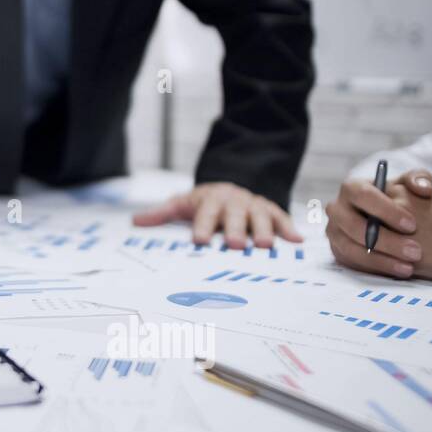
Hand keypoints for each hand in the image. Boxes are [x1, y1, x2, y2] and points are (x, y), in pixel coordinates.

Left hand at [132, 182, 302, 248]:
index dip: (202, 226)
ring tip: (264, 246)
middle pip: (234, 215)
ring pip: (259, 216)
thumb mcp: (182, 204)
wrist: (231, 185)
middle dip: (234, 229)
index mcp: (210, 200)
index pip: (204, 214)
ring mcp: (253, 205)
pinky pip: (281, 218)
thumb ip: (161, 214)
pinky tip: (296, 241)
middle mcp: (233, 201)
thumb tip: (134, 221)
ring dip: (263, 230)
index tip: (199, 240)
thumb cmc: (204, 203)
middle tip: (234, 245)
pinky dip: (288, 229)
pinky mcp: (271, 210)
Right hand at [325, 169, 431, 281]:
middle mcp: (337, 209)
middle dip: (386, 241)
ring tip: (409, 267)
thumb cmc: (400, 200)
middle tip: (415, 251)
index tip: (412, 225)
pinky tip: (398, 271)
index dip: (386, 211)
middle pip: (354, 226)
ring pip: (351, 248)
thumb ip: (419, 179)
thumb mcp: (410, 185)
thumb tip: (423, 189)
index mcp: (351, 188)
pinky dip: (375, 269)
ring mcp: (334, 231)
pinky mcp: (337, 250)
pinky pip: (352, 263)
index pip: (362, 195)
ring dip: (381, 260)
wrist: (389, 220)